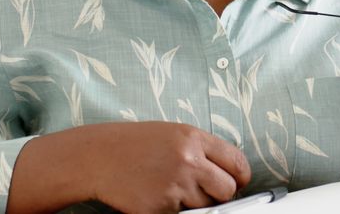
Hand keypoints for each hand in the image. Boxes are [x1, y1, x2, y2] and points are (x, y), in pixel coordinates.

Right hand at [86, 122, 250, 212]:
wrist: (99, 157)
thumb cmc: (136, 144)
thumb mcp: (173, 134)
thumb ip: (203, 150)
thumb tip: (231, 173)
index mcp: (194, 139)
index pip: (237, 163)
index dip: (240, 177)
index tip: (236, 182)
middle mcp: (188, 161)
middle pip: (227, 190)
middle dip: (220, 194)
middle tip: (204, 190)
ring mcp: (174, 186)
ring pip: (205, 206)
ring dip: (194, 202)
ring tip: (171, 187)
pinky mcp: (160, 208)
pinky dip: (171, 209)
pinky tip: (155, 194)